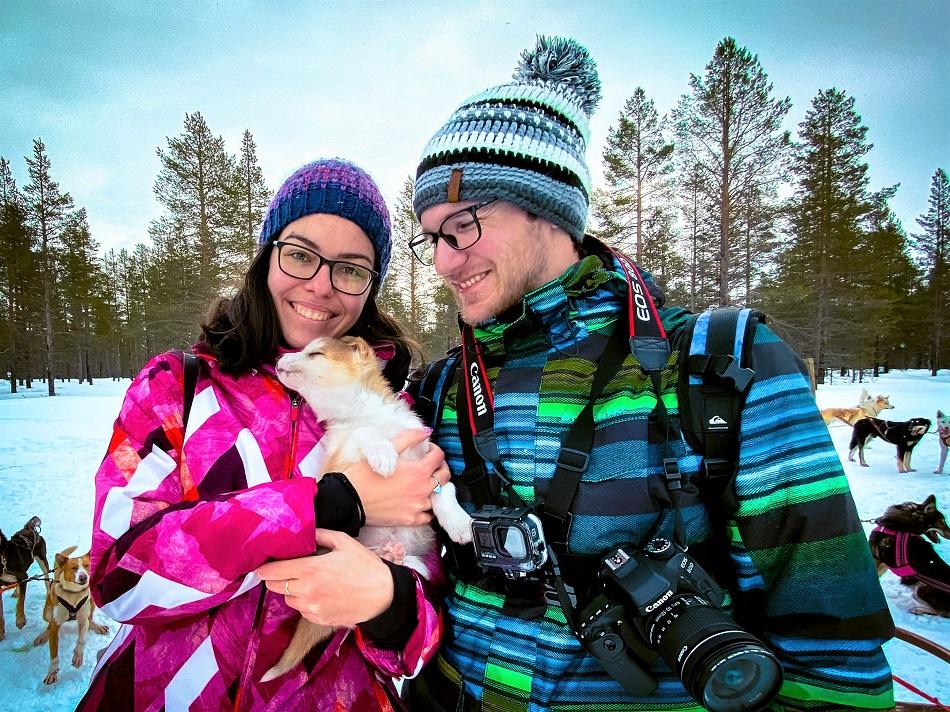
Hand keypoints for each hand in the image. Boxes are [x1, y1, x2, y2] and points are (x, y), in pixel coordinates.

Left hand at [257, 529, 393, 626]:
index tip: (263, 565)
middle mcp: (307, 591)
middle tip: (285, 570)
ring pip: (288, 600)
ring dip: (291, 591)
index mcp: (310, 570)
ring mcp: (312, 608)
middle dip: (275, 578)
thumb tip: (306, 531)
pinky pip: (302, 611)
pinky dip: (304, 603)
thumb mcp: (345, 543)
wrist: (384, 596)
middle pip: (274, 587)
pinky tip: (318, 594)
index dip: (264, 568)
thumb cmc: (366, 567)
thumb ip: (321, 535)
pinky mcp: (319, 619)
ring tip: (306, 582)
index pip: (272, 571)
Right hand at [344, 428, 449, 526]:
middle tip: (431, 464)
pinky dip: (427, 509)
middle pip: (444, 477)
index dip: (435, 450)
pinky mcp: (410, 520)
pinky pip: (428, 516)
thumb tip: (425, 431)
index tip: (428, 450)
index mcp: (418, 471)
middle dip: (440, 467)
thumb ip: (408, 438)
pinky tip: (420, 503)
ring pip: (438, 497)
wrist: (348, 500)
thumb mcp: (386, 450)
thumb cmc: (363, 476)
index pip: (439, 457)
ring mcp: (417, 506)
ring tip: (425, 483)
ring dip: (435, 488)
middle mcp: (422, 489)